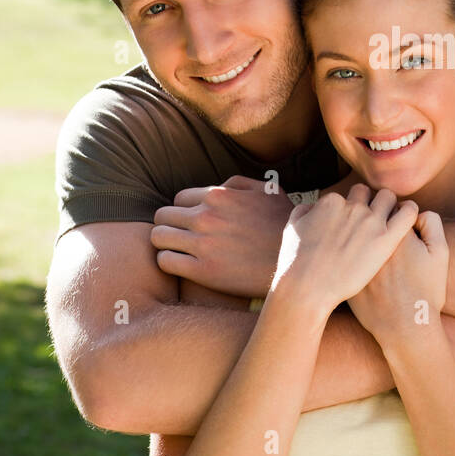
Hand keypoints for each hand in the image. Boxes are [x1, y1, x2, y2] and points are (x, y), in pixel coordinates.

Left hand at [150, 175, 292, 297]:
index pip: (178, 199)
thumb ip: (238, 184)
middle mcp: (206, 217)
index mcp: (219, 196)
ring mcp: (202, 244)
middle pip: (163, 216)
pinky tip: (182, 265)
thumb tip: (217, 187)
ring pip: (158, 237)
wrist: (296, 265)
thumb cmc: (284, 227)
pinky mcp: (202, 271)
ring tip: (178, 250)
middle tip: (181, 237)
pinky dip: (169, 262)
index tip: (192, 222)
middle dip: (170, 225)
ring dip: (165, 243)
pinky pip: (165, 261)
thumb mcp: (269, 192)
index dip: (184, 211)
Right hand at [273, 184, 419, 315]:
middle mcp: (352, 206)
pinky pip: (408, 213)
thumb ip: (304, 211)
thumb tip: (312, 207)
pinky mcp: (386, 239)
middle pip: (367, 193)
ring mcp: (370, 221)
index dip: (348, 209)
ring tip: (389, 220)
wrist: (307, 288)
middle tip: (369, 221)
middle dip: (368, 203)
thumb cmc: (295, 264)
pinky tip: (408, 220)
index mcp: (331, 202)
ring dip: (388, 206)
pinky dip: (410, 212)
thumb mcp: (292, 229)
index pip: (346, 196)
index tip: (349, 223)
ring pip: (388, 198)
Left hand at [348, 211, 446, 344]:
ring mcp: (352, 257)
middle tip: (379, 233)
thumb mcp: (440, 254)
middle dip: (370, 216)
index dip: (394, 214)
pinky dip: (343, 251)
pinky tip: (353, 262)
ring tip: (365, 245)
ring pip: (349, 230)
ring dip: (354, 231)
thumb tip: (417, 211)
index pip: (388, 204)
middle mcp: (369, 240)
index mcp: (393, 231)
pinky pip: (338, 251)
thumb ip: (432, 223)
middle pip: (365, 212)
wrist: (405, 328)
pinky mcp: (341, 272)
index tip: (396, 225)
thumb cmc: (425, 292)